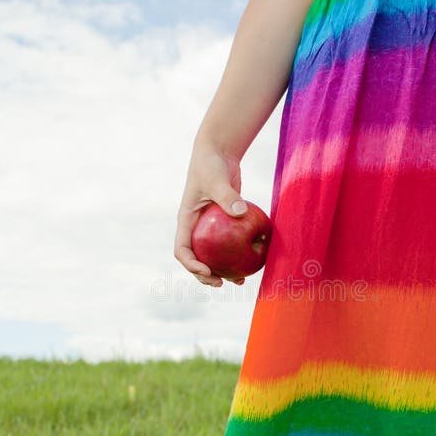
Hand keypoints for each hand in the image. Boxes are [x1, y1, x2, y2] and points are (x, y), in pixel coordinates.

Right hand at [174, 140, 247, 287]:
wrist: (218, 152)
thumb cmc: (212, 164)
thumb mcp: (216, 179)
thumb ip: (227, 196)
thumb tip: (240, 213)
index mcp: (186, 221)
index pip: (182, 250)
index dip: (191, 265)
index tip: (208, 272)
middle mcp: (195, 227)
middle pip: (196, 259)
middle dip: (206, 275)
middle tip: (223, 283)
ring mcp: (208, 227)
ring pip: (213, 255)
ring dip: (223, 270)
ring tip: (239, 281)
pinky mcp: (222, 224)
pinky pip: (229, 244)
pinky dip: (238, 254)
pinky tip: (253, 262)